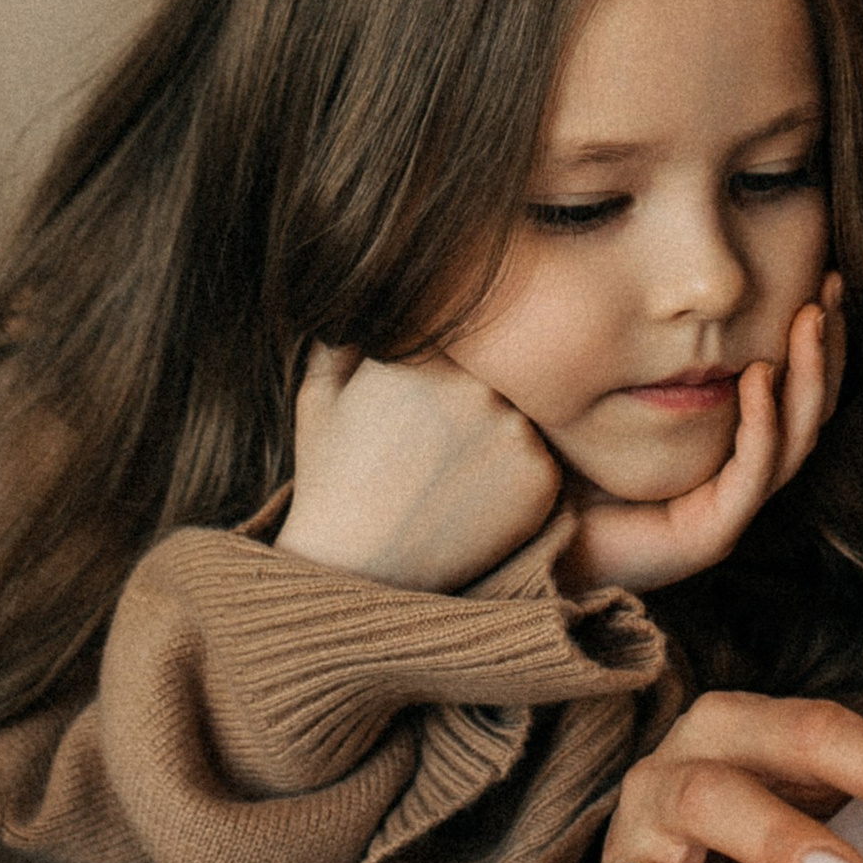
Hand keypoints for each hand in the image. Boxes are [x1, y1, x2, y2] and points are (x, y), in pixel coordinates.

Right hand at [273, 346, 562, 588]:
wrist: (358, 572)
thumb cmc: (332, 478)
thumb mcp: (319, 394)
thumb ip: (343, 334)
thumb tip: (365, 290)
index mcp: (420, 354)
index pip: (459, 330)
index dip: (442, 362)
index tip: (424, 397)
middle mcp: (473, 383)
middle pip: (498, 365)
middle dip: (477, 390)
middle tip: (440, 438)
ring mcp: (511, 429)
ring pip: (523, 408)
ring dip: (499, 429)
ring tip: (451, 471)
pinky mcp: (539, 477)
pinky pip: (542, 456)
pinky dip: (518, 475)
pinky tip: (471, 499)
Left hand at [551, 280, 845, 595]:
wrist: (535, 538)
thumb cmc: (567, 464)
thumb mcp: (618, 393)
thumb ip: (650, 352)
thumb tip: (658, 283)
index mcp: (727, 452)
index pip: (792, 394)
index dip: (814, 341)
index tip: (823, 281)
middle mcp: (739, 483)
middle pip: (808, 413)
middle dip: (826, 348)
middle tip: (833, 287)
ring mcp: (729, 512)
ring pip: (795, 441)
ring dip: (808, 376)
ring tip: (809, 318)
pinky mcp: (710, 534)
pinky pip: (752, 473)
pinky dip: (762, 422)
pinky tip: (759, 376)